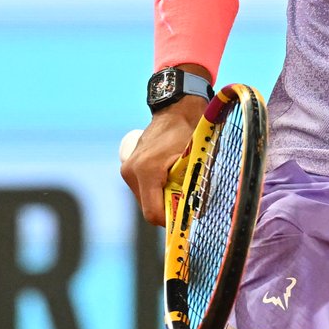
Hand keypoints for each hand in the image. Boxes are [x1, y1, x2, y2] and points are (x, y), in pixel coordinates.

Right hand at [120, 94, 207, 225]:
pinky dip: (157, 191)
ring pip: (146, 200)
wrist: (178, 107)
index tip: (187, 218)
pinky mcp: (129, 168)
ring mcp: (128, 170)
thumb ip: (196, 182)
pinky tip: (172, 180)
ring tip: (181, 186)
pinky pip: (143, 190)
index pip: (153, 212)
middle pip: (149, 208)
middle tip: (188, 202)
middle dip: (169, 209)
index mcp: (147, 170)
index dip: (171, 220)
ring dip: (163, 199)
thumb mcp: (196, 157)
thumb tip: (200, 210)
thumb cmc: (190, 130)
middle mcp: (131, 171)